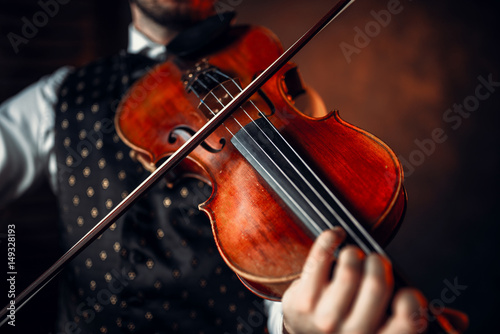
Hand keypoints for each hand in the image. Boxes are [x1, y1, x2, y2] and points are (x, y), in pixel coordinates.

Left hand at [281, 228, 467, 333]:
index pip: (409, 318)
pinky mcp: (301, 301)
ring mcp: (324, 320)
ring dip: (354, 253)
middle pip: (376, 283)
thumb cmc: (353, 323)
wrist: (305, 333)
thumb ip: (416, 321)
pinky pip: (320, 257)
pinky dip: (331, 238)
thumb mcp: (384, 327)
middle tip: (374, 262)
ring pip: (349, 267)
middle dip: (378, 263)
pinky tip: (337, 235)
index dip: (411, 297)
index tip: (404, 289)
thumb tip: (459, 320)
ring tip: (353, 256)